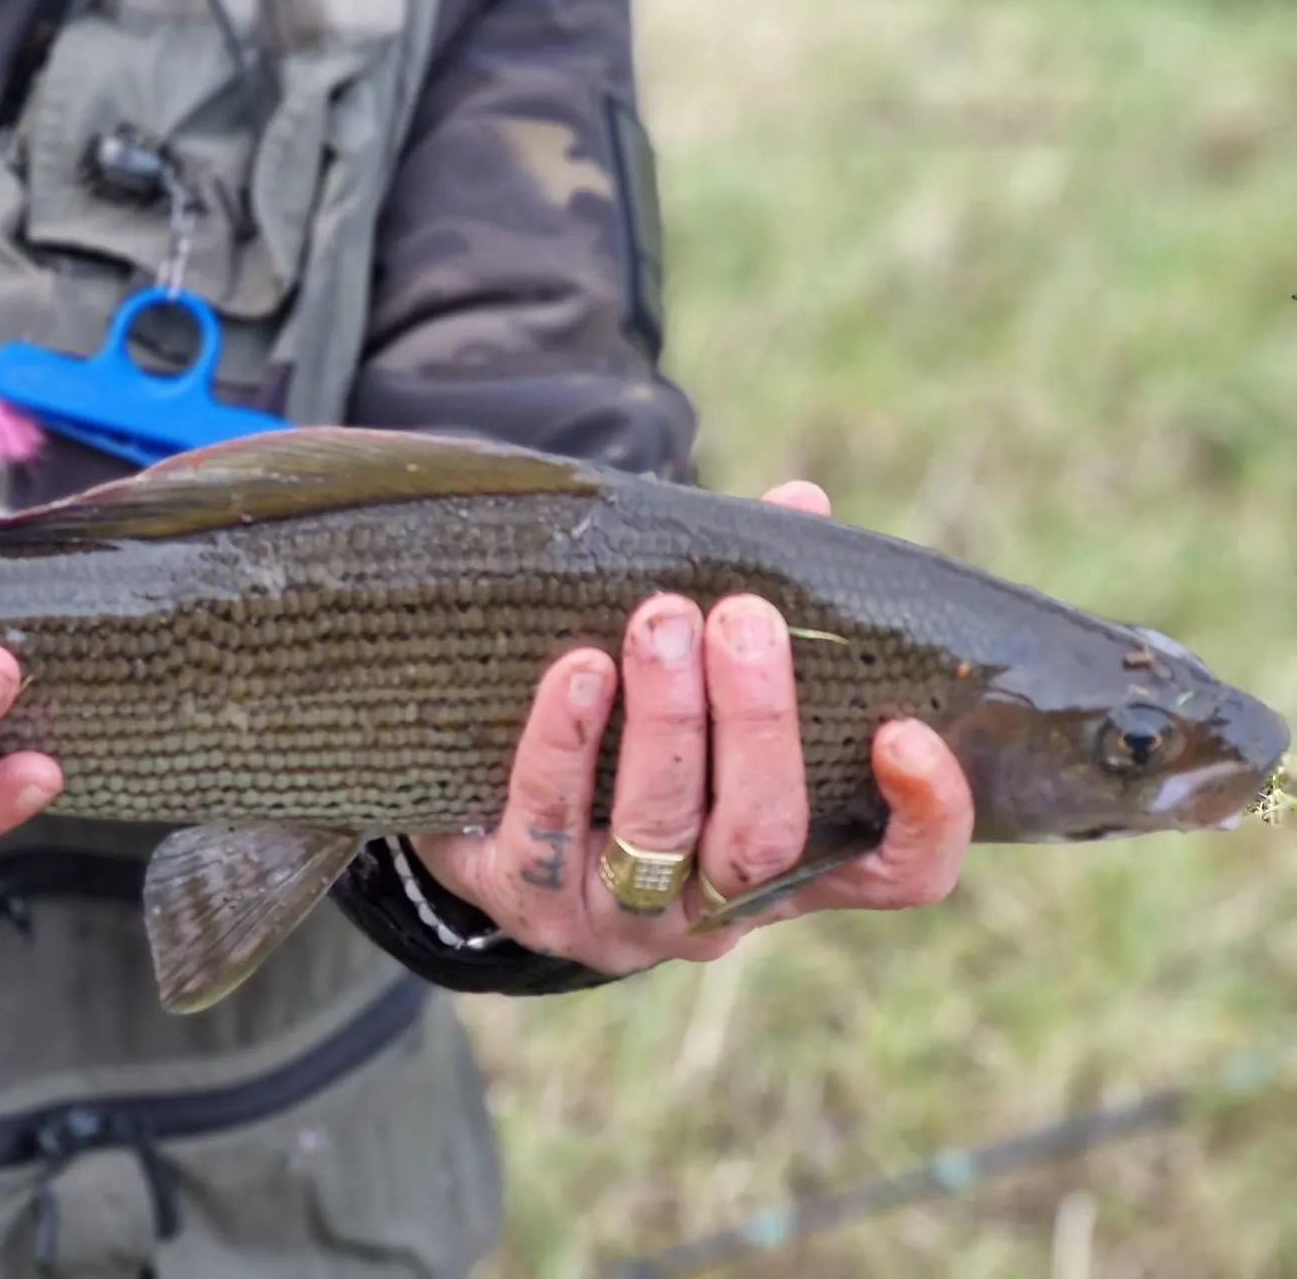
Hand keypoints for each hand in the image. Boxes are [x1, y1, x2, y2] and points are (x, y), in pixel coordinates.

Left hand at [412, 481, 975, 975]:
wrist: (498, 819)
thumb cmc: (632, 734)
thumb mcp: (704, 682)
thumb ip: (760, 603)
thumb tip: (800, 503)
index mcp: (792, 858)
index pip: (898, 873)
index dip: (924, 817)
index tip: (903, 728)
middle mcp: (721, 906)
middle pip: (766, 837)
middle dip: (758, 722)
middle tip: (743, 618)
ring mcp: (626, 918)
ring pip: (663, 828)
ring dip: (667, 718)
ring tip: (660, 620)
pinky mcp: (534, 904)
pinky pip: (551, 827)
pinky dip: (567, 744)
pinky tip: (580, 669)